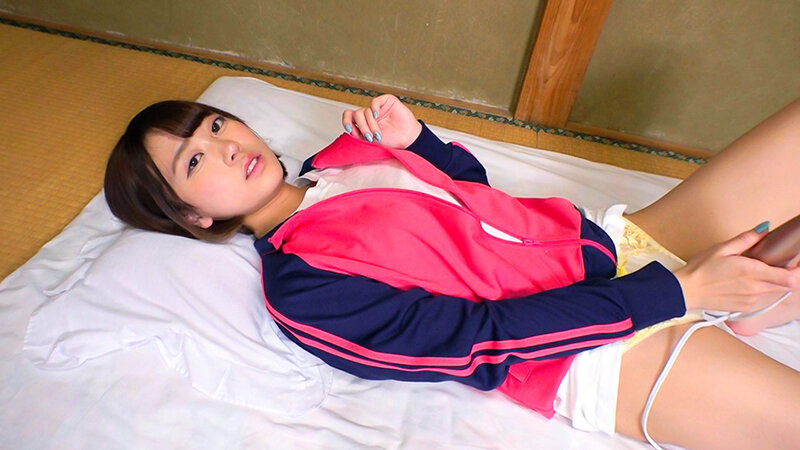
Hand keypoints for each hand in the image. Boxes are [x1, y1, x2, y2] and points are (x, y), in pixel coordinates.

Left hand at [342, 94, 422, 148]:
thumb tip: (349, 128)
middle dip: (362, 127)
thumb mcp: (370, 139)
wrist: (406, 139)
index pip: (349, 116)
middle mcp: (368, 113)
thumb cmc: (390, 140)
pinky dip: (373, 108)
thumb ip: (358, 133)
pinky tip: (377, 115)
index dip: (346, 121)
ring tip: (378, 134)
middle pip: (356, 114)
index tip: (349, 129)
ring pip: (365, 111)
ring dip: (370, 124)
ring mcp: (377, 107)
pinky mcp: (386, 101)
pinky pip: (374, 102)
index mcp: (363, 121)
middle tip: (369, 137)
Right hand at [673, 226, 799, 312]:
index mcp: (752, 272)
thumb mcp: (722, 248)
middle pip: (785, 285)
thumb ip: (747, 239)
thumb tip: (764, 228)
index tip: (797, 263)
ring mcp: (751, 300)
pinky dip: (757, 289)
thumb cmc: (700, 270)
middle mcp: (755, 289)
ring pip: (772, 291)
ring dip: (770, 282)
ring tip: (751, 272)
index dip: (799, 272)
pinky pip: (759, 298)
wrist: (685, 291)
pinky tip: (741, 283)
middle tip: (775, 263)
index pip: (790, 278)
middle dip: (785, 274)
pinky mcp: (744, 307)